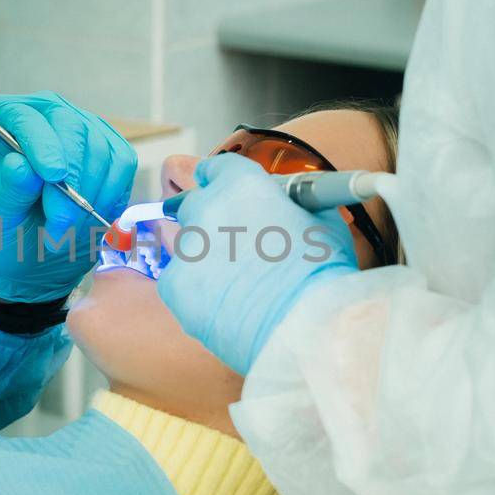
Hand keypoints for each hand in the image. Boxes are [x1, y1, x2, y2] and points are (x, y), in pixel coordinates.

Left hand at [0, 93, 137, 303]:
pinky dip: (110, 196)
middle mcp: (48, 112)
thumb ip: (10, 188)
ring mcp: (85, 127)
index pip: (28, 118)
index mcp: (7, 117)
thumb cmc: (7, 222)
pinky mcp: (112, 147)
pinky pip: (122, 165)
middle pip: (73, 129)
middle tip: (60, 223)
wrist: (31, 244)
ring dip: (90, 197)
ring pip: (101, 151)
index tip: (52, 176)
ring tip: (66, 229)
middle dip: (72, 180)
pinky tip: (89, 218)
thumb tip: (19, 166)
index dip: (43, 144)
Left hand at [158, 155, 356, 374]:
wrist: (305, 325)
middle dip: (213, 222)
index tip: (226, 195)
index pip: (215, 168)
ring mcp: (186, 246)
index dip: (222, 183)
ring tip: (241, 286)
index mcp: (242, 183)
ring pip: (188, 248)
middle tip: (240, 250)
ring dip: (207, 260)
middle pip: (195, 206)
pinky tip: (229, 306)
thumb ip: (291, 202)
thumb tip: (285, 203)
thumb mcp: (319, 218)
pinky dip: (198, 293)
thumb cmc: (321, 272)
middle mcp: (206, 206)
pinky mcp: (173, 284)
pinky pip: (180, 282)